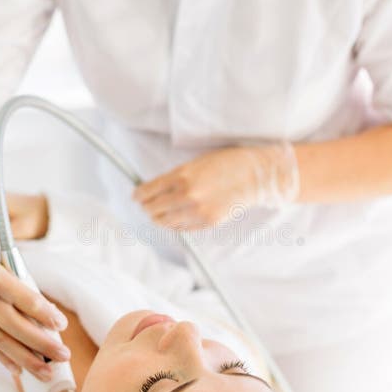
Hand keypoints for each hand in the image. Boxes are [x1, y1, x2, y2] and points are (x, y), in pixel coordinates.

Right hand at [0, 190, 68, 378]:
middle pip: (15, 326)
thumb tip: (40, 308)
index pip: (25, 299)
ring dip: (26, 359)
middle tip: (64, 356)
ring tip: (47, 372)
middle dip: (43, 345)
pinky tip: (18, 369)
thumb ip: (14, 277)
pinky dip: (2, 357)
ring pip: (0, 340)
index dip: (46, 315)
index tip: (62, 325)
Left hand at [131, 142, 299, 229]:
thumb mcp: (196, 163)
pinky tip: (175, 218)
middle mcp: (188, 196)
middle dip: (147, 208)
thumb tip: (154, 188)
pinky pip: (183, 228)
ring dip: (159, 218)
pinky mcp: (208, 222)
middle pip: (153, 209)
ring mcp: (198, 211)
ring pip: (166, 222)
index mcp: (182, 176)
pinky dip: (175, 225)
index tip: (136, 196)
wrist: (255, 175)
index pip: (148, 191)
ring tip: (158, 214)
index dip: (138, 195)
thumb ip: (175, 176)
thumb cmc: (227, 163)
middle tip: (145, 205)